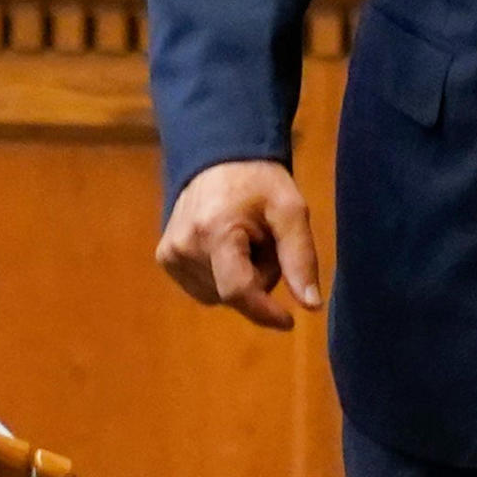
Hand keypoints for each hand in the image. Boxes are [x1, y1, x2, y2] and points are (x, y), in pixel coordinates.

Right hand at [156, 159, 327, 331]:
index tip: (289, 321)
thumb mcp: (291, 210)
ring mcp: (170, 253)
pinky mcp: (165, 257)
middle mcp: (184, 246)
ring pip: (218, 296)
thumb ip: (301, 257)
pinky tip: (226, 248)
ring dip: (239, 280)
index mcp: (215, 231)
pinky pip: (202, 288)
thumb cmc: (259, 182)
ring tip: (245, 242)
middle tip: (266, 243)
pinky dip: (220, 277)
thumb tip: (311, 306)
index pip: (237, 291)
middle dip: (258, 280)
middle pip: (232, 294)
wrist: (219, 155)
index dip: (265, 312)